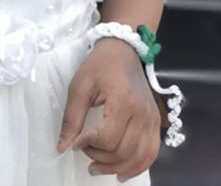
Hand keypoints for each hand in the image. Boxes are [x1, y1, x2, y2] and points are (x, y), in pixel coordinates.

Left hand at [57, 39, 160, 180]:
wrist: (124, 49)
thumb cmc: (100, 65)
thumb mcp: (80, 86)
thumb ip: (72, 118)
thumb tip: (64, 147)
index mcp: (123, 101)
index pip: (106, 138)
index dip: (87, 145)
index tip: (75, 142)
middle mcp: (142, 113)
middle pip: (122, 151)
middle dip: (99, 157)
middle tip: (84, 151)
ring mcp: (152, 119)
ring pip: (138, 158)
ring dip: (116, 168)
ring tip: (97, 167)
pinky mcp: (156, 122)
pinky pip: (151, 153)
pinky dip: (137, 167)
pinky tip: (121, 171)